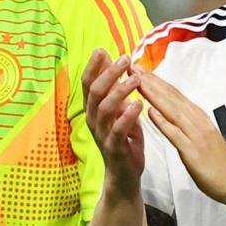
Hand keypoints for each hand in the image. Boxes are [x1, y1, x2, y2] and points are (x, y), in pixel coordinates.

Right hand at [82, 49, 146, 198]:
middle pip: (94, 92)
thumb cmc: (123, 140)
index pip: (88, 84)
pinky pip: (118, 130)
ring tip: (135, 79)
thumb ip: (115, 91)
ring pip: (104, 109)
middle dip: (108, 73)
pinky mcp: (114, 148)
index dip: (93, 66)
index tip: (102, 49)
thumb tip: (114, 63)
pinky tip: (138, 104)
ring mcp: (102, 134)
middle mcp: (94, 120)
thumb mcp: (119, 112)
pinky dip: (127, 116)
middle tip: (124, 58)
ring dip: (119, 91)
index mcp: (94, 110)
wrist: (124, 176)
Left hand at [133, 67, 225, 207]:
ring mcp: (196, 135)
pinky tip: (151, 112)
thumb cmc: (219, 164)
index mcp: (198, 118)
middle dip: (151, 81)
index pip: (174, 94)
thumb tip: (172, 114)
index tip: (140, 70)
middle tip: (132, 67)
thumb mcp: (202, 138)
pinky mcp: (193, 151)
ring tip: (136, 82)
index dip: (156, 81)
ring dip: (153, 94)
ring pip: (172, 110)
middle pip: (171, 97)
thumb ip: (188, 125)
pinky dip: (163, 122)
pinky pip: (176, 134)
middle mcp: (197, 121)